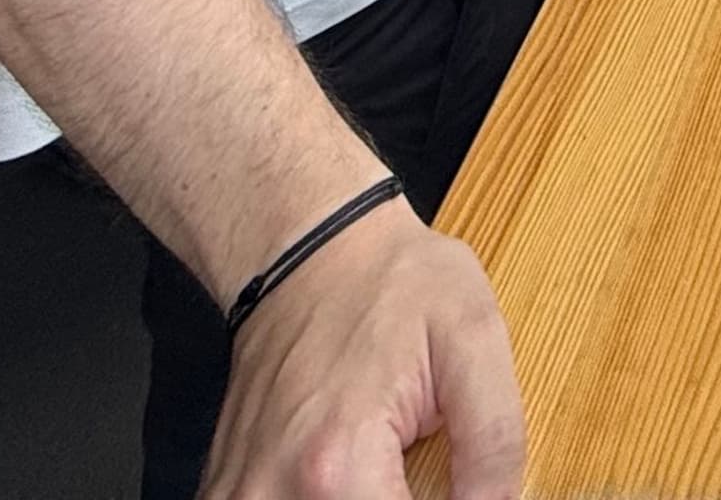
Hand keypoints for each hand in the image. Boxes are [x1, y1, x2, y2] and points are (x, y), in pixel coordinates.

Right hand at [201, 202, 523, 499]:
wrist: (307, 246)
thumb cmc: (389, 279)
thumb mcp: (474, 337)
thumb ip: (494, 440)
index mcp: (338, 465)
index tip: (457, 487)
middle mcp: (275, 491)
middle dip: (399, 499)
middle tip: (417, 464)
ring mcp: (240, 493)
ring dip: (362, 498)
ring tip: (384, 460)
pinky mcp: (226, 488)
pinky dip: (320, 498)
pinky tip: (345, 467)